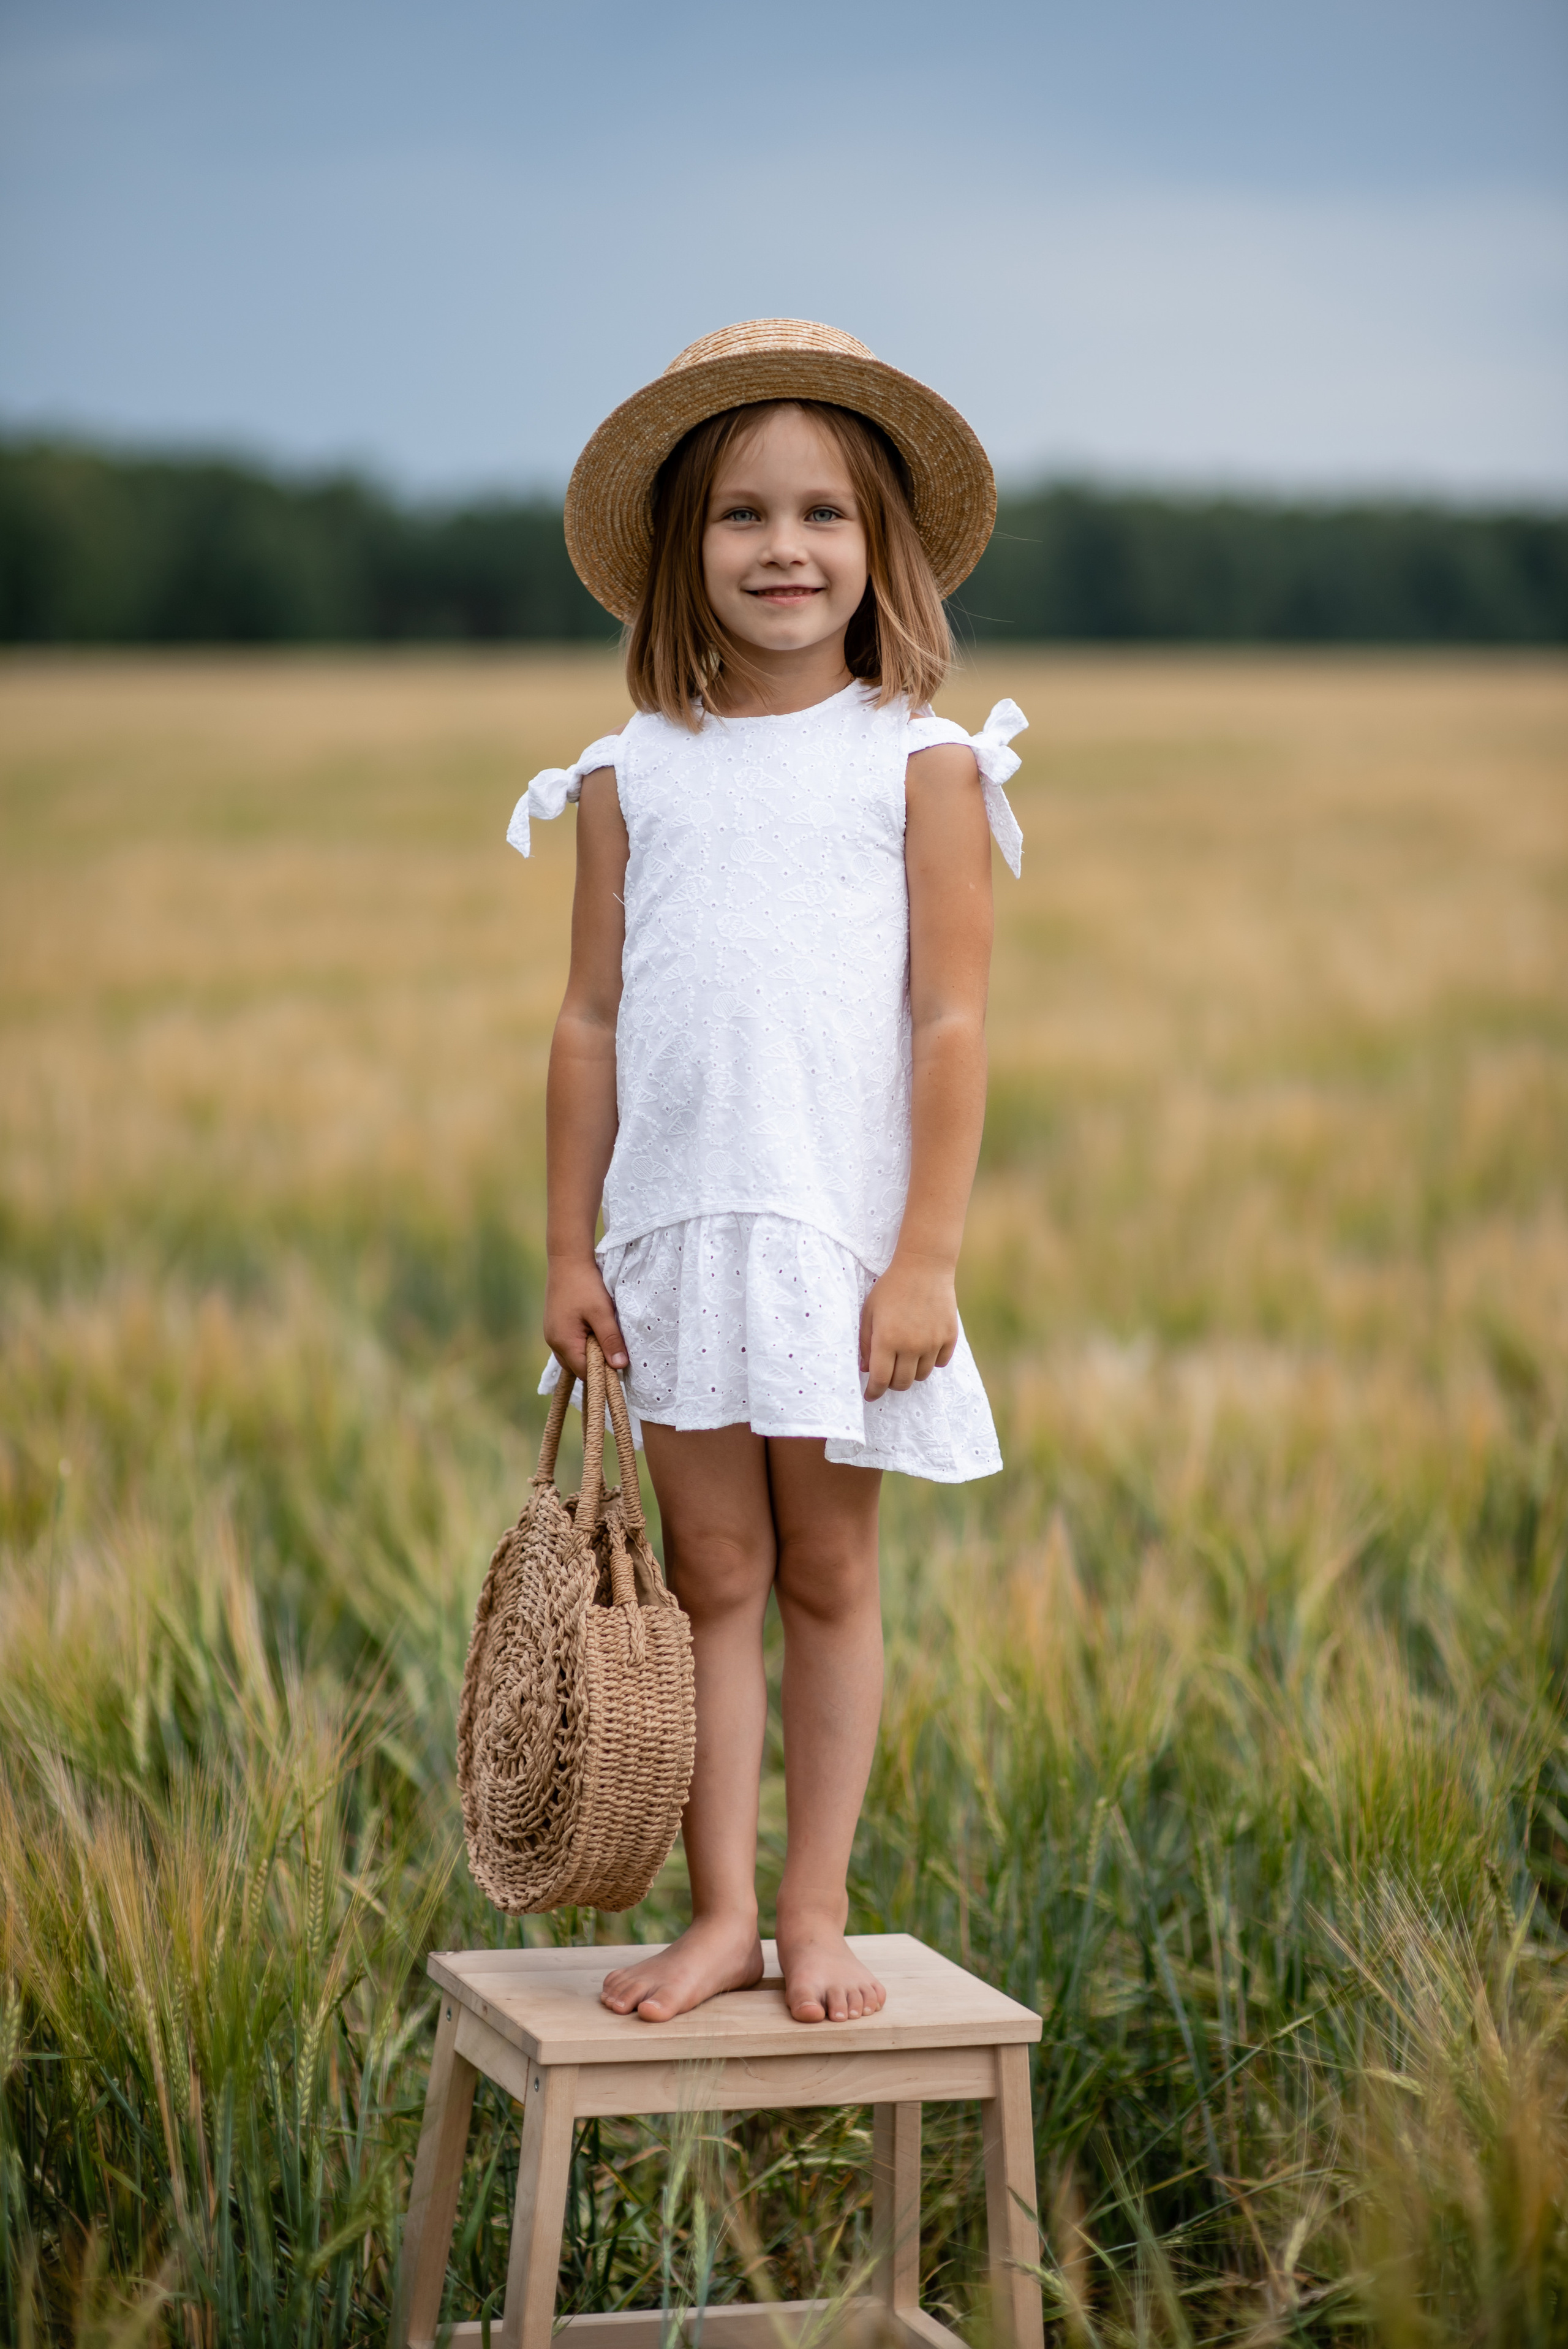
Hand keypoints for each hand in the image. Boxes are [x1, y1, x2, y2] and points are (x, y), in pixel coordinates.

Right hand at [543, 1257, 627, 1380]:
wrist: (567, 1260)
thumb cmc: (585, 1285)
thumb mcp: (602, 1313)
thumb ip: (610, 1340)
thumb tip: (620, 1366)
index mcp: (563, 1342)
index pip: (584, 1372)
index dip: (603, 1372)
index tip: (620, 1363)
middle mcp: (553, 1342)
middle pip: (577, 1367)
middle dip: (595, 1364)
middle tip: (613, 1348)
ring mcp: (552, 1334)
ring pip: (573, 1356)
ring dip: (589, 1353)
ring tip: (603, 1337)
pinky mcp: (554, 1326)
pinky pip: (569, 1344)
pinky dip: (582, 1343)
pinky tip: (593, 1330)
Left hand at [859, 1255, 958, 1400]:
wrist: (924, 1267)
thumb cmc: (891, 1288)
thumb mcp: (869, 1312)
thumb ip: (865, 1343)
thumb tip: (866, 1369)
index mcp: (887, 1340)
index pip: (880, 1380)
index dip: (873, 1392)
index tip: (870, 1395)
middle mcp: (911, 1345)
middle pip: (902, 1383)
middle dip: (892, 1384)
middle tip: (887, 1375)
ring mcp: (933, 1342)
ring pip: (922, 1376)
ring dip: (911, 1373)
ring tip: (905, 1359)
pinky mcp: (949, 1337)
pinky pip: (940, 1363)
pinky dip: (931, 1361)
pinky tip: (923, 1349)